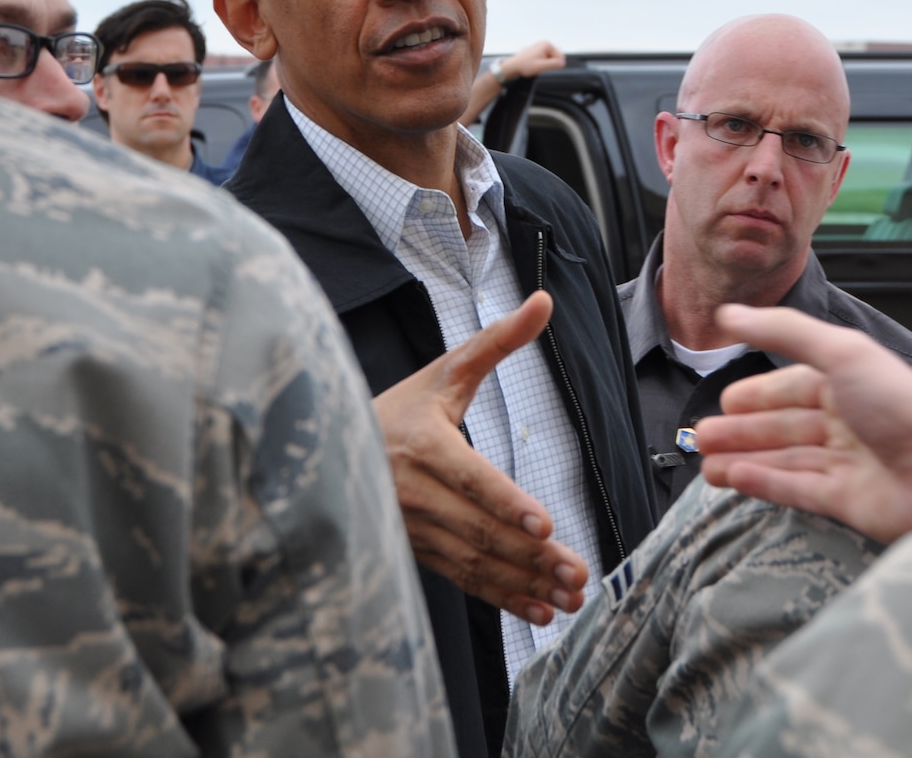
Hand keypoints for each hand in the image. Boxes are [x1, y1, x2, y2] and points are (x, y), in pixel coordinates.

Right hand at [375, 291, 587, 623]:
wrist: (333, 446)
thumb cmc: (403, 406)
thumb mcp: (445, 370)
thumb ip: (498, 341)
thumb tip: (544, 301)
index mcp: (422, 444)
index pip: (470, 478)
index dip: (507, 503)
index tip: (545, 525)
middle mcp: (413, 490)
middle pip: (479, 528)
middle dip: (532, 555)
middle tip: (578, 572)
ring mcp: (412, 527)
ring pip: (474, 560)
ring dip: (524, 582)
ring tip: (570, 596)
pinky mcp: (416, 551)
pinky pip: (462, 579)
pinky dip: (500, 598)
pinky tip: (538, 611)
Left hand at [499, 40, 564, 82]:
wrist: (513, 66)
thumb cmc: (524, 65)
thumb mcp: (541, 66)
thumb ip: (554, 64)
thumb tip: (563, 63)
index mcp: (547, 44)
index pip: (560, 57)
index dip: (554, 65)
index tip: (545, 68)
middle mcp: (544, 43)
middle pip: (555, 57)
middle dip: (549, 64)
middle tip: (540, 67)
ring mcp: (540, 46)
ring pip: (550, 59)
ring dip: (545, 64)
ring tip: (536, 66)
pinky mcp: (537, 50)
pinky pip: (545, 58)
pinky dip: (542, 63)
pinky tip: (534, 65)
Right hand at [694, 305, 911, 543]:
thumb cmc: (903, 407)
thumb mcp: (842, 352)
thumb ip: (783, 331)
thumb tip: (731, 313)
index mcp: (852, 382)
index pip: (795, 384)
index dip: (758, 392)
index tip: (723, 399)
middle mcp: (850, 421)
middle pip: (785, 423)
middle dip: (743, 429)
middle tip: (701, 434)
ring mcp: (849, 463)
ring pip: (786, 458)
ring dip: (745, 458)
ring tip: (705, 463)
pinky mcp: (848, 502)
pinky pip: (797, 489)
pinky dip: (763, 483)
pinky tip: (733, 478)